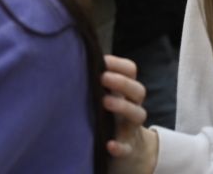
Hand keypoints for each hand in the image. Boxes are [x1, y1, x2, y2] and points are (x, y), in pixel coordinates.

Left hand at [102, 55, 157, 172]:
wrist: (130, 151)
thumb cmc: (112, 118)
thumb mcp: (108, 98)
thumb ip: (98, 84)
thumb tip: (74, 62)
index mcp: (126, 92)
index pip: (131, 71)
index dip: (119, 64)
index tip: (101, 61)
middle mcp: (133, 106)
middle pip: (138, 90)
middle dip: (122, 83)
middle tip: (103, 77)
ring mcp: (131, 128)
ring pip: (138, 115)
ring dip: (124, 107)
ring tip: (105, 102)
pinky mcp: (128, 149)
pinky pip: (127, 148)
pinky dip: (120, 146)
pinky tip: (109, 144)